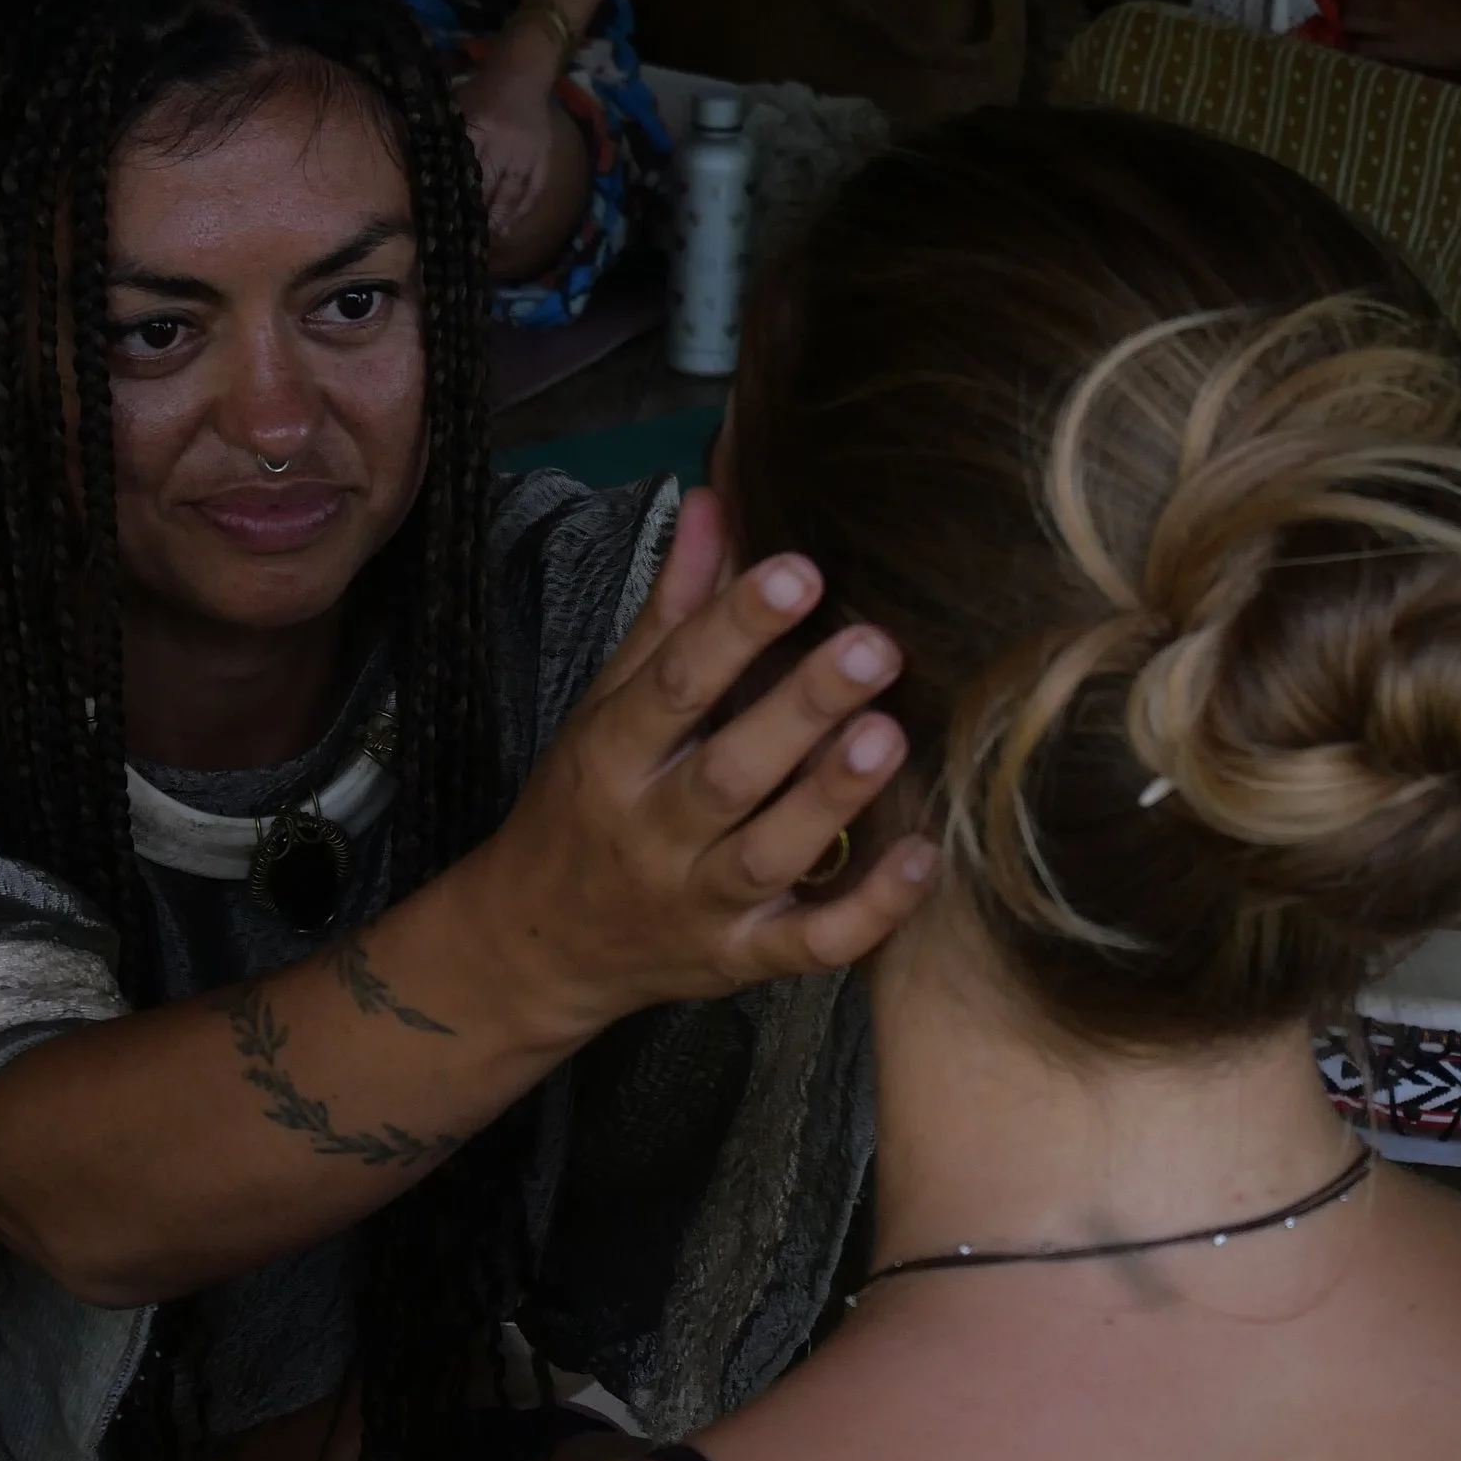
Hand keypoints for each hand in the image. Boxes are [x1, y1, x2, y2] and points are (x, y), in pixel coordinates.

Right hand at [455, 487, 940, 1049]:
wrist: (537, 947)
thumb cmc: (584, 809)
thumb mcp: (604, 708)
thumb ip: (670, 612)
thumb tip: (716, 500)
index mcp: (613, 756)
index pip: (674, 684)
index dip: (735, 627)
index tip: (797, 571)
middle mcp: (653, 834)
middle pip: (728, 771)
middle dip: (800, 710)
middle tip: (873, 647)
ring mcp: (698, 904)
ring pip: (768, 856)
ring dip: (830, 799)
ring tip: (888, 736)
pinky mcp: (739, 961)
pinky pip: (808, 945)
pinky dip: (868, 911)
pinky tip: (924, 858)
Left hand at [458, 61, 556, 239]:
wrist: (524, 74)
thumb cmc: (483, 93)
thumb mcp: (458, 110)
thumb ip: (445, 141)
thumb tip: (425, 177)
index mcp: (479, 131)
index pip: (464, 175)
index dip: (456, 201)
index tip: (445, 224)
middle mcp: (505, 146)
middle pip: (488, 190)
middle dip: (476, 218)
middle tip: (463, 242)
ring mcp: (527, 155)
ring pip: (511, 196)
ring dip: (498, 221)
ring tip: (486, 242)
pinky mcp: (543, 160)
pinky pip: (531, 193)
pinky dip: (519, 212)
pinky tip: (508, 228)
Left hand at [1343, 0, 1460, 78]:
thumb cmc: (1458, 10)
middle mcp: (1394, 1)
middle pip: (1349, 1)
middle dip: (1339, 5)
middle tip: (1337, 7)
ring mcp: (1390, 27)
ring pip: (1349, 24)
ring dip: (1343, 26)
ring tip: (1343, 28)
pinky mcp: (1392, 51)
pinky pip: (1360, 48)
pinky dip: (1353, 47)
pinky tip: (1354, 47)